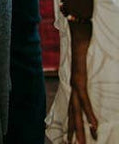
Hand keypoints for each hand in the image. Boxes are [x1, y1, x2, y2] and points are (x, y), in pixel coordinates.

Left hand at [66, 20, 98, 142]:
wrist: (80, 30)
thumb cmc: (83, 44)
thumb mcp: (86, 63)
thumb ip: (88, 72)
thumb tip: (90, 79)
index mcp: (75, 84)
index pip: (73, 109)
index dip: (71, 124)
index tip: (70, 139)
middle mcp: (73, 86)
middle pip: (73, 115)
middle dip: (74, 133)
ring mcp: (76, 83)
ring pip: (78, 111)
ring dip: (81, 129)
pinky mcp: (80, 78)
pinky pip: (85, 100)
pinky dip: (89, 113)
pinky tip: (93, 125)